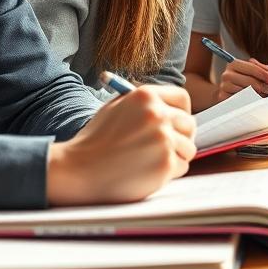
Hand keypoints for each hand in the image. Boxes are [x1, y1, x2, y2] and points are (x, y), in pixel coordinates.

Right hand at [47, 84, 196, 205]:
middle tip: (163, 147)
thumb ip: (144, 103)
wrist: (78, 169)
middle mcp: (157, 114)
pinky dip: (169, 172)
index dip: (181, 112)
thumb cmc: (96, 140)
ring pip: (188, 148)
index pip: (182, 98)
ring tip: (150, 160)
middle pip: (189, 124)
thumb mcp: (116, 108)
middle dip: (180, 137)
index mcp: (145, 96)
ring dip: (175, 156)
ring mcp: (163, 139)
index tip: (176, 123)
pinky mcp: (165, 164)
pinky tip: (146, 172)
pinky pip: (181, 166)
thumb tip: (172, 107)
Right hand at [217, 58, 267, 101]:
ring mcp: (224, 87)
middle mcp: (227, 74)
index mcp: (234, 64)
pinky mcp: (223, 99)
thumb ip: (263, 69)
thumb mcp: (253, 72)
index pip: (253, 68)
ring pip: (246, 92)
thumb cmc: (243, 81)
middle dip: (265, 87)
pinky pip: (241, 101)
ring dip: (258, 95)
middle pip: (250, 81)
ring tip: (264, 96)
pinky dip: (250, 101)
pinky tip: (254, 101)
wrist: (226, 93)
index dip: (266, 75)